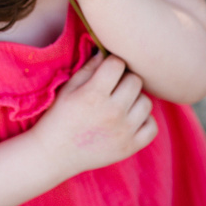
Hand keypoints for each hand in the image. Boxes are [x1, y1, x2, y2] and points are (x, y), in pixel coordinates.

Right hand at [30, 51, 157, 181]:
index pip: (118, 64)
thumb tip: (107, 51)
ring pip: (147, 102)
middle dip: (125, 79)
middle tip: (114, 87)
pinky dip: (144, 121)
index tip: (106, 70)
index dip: (112, 63)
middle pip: (136, 81)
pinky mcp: (130, 147)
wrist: (53, 155)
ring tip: (121, 104)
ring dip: (135, 100)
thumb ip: (89, 67)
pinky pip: (152, 126)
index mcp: (94, 95)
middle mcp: (112, 112)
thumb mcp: (69, 88)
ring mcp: (124, 132)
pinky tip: (129, 120)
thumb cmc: (58, 117)